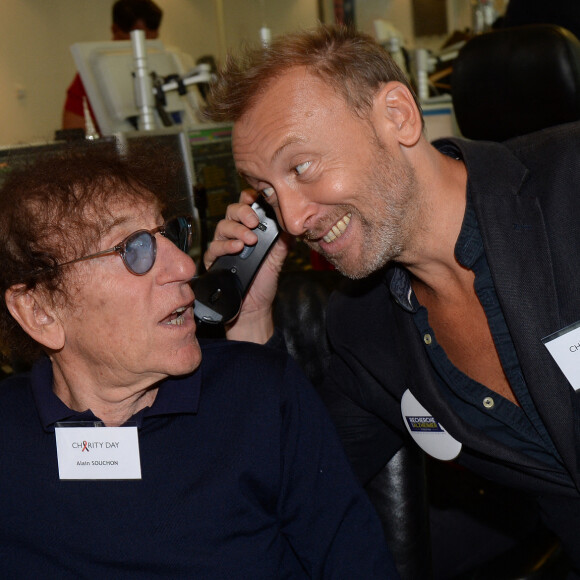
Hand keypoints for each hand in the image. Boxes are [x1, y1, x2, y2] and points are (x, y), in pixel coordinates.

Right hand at [203, 189, 290, 342]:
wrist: (254, 308)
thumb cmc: (264, 282)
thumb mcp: (278, 258)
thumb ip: (283, 240)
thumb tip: (292, 223)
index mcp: (250, 230)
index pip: (245, 206)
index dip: (248, 198)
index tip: (255, 198)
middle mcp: (235, 236)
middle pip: (231, 212)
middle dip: (242, 213)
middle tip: (253, 221)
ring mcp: (223, 248)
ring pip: (222, 227)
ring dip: (236, 230)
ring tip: (249, 240)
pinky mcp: (214, 262)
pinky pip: (213, 249)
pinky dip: (225, 246)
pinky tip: (236, 248)